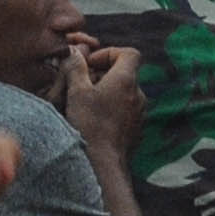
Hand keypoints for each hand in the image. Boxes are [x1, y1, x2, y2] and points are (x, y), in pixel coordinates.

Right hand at [59, 41, 146, 158]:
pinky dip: (112, 110)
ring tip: (86, 105)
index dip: (110, 53)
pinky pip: (125, 112)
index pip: (129, 53)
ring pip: (124, 94)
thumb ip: (76, 68)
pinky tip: (95, 122)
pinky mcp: (137, 130)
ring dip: (107, 94)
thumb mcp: (77, 91)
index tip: (91, 65)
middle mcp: (138, 95)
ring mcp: (140, 114)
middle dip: (103, 76)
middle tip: (82, 86)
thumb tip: (74, 53)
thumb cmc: (89, 125)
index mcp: (127, 80)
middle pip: (124, 74)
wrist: (103, 163)